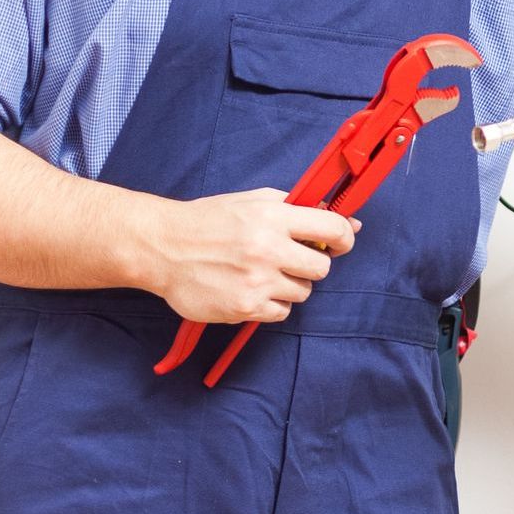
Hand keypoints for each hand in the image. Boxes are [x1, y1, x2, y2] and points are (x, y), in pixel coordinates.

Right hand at [141, 188, 359, 324]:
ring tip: (260, 273)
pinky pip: (281, 312)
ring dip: (289, 285)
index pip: (332, 228)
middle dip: (309, 264)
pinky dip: (271, 303)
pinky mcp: (245, 307)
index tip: (338, 243)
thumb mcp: (254, 202)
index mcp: (272, 216)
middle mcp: (267, 249)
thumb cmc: (210, 221)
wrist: (162, 247)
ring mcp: (256, 281)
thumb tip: (350, 223)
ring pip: (303, 292)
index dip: (343, 237)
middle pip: (321, 268)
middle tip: (289, 259)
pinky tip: (250, 288)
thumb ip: (300, 208)